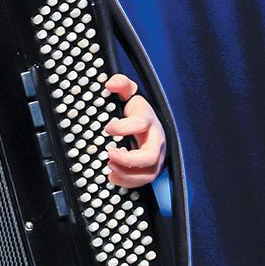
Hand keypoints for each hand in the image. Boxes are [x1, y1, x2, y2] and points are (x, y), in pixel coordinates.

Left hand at [104, 73, 165, 187]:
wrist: (147, 124)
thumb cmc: (135, 111)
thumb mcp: (128, 94)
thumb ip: (121, 84)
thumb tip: (111, 83)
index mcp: (148, 120)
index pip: (141, 123)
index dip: (123, 127)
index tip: (107, 127)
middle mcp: (156, 140)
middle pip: (150, 155)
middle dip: (128, 159)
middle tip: (109, 153)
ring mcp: (156, 157)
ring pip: (148, 173)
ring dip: (126, 173)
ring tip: (109, 166)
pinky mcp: (151, 169)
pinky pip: (144, 181)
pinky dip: (127, 182)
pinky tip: (112, 176)